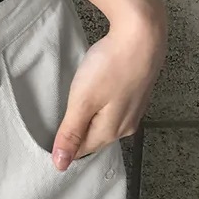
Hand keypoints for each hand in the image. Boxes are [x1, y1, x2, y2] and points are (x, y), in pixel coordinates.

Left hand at [52, 0, 166, 170]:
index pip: (81, 149)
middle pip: (94, 136)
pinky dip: (104, 99)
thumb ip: (70, 133)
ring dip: (91, 112)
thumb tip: (60, 165)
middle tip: (67, 104)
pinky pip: (115, 106)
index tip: (55, 121)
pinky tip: (101, 85)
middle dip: (79, 126)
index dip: (65, 140)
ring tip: (84, 93)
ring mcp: (135, 109)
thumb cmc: (111, 65)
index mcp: (110, 132)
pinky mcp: (138, 92)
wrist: (143, 33)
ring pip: (105, 120)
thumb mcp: (82, 101)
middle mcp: (126, 126)